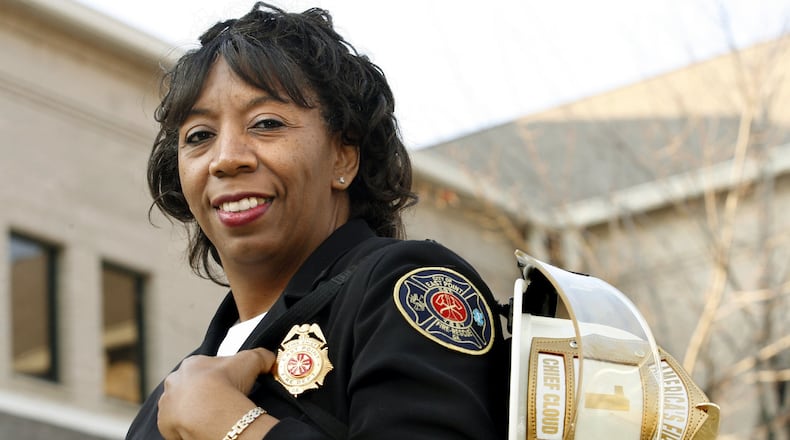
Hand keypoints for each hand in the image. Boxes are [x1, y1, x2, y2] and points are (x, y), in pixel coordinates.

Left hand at [157, 348, 276, 439]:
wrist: (212, 411)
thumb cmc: (229, 382)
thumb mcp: (252, 360)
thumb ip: (261, 355)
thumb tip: (270, 358)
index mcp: (191, 364)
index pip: (204, 369)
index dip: (218, 379)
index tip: (229, 388)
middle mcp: (173, 381)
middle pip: (189, 388)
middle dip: (201, 395)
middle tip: (219, 405)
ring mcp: (167, 403)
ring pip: (180, 407)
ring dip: (191, 411)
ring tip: (210, 419)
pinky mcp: (163, 424)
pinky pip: (176, 426)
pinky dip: (187, 428)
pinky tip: (202, 429)